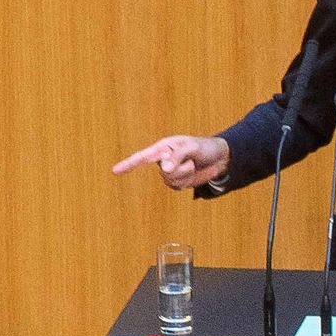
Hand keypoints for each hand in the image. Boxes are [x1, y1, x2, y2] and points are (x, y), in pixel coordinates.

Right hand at [110, 135, 230, 190]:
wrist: (220, 158)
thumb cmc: (205, 147)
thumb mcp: (193, 148)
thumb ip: (177, 157)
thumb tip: (164, 168)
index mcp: (163, 147)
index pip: (142, 157)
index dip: (128, 164)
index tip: (114, 171)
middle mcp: (163, 159)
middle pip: (163, 172)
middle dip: (179, 170)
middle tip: (191, 161)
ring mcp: (170, 171)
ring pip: (170, 181)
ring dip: (185, 176)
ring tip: (193, 165)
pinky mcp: (177, 181)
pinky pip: (176, 187)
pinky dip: (186, 182)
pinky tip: (192, 174)